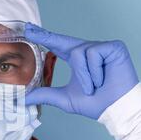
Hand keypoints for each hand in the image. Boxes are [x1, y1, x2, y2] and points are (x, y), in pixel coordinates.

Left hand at [24, 23, 138, 118]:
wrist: (116, 110)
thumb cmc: (95, 104)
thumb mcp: (64, 98)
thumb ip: (44, 94)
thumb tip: (23, 98)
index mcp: (77, 60)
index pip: (57, 45)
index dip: (43, 37)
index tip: (28, 30)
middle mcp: (88, 50)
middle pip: (64, 40)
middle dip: (46, 37)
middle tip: (28, 29)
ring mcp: (101, 47)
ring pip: (79, 53)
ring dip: (83, 75)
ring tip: (93, 88)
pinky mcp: (114, 47)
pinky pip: (93, 54)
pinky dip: (94, 71)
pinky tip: (103, 80)